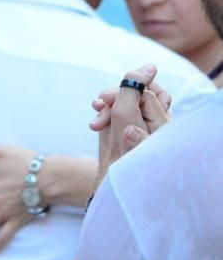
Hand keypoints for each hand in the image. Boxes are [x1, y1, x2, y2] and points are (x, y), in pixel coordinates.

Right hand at [90, 64, 170, 180]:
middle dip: (115, 99)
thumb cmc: (121, 160)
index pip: (148, 92)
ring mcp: (139, 131)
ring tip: (95, 123)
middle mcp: (155, 125)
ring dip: (107, 109)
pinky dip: (106, 117)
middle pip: (136, 97)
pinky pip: (119, 117)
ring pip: (125, 106)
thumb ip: (133, 92)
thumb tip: (148, 67)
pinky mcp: (125, 136)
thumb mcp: (126, 120)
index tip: (104, 99)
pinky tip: (96, 123)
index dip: (125, 90)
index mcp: (164, 123)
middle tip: (97, 107)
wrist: (107, 193)